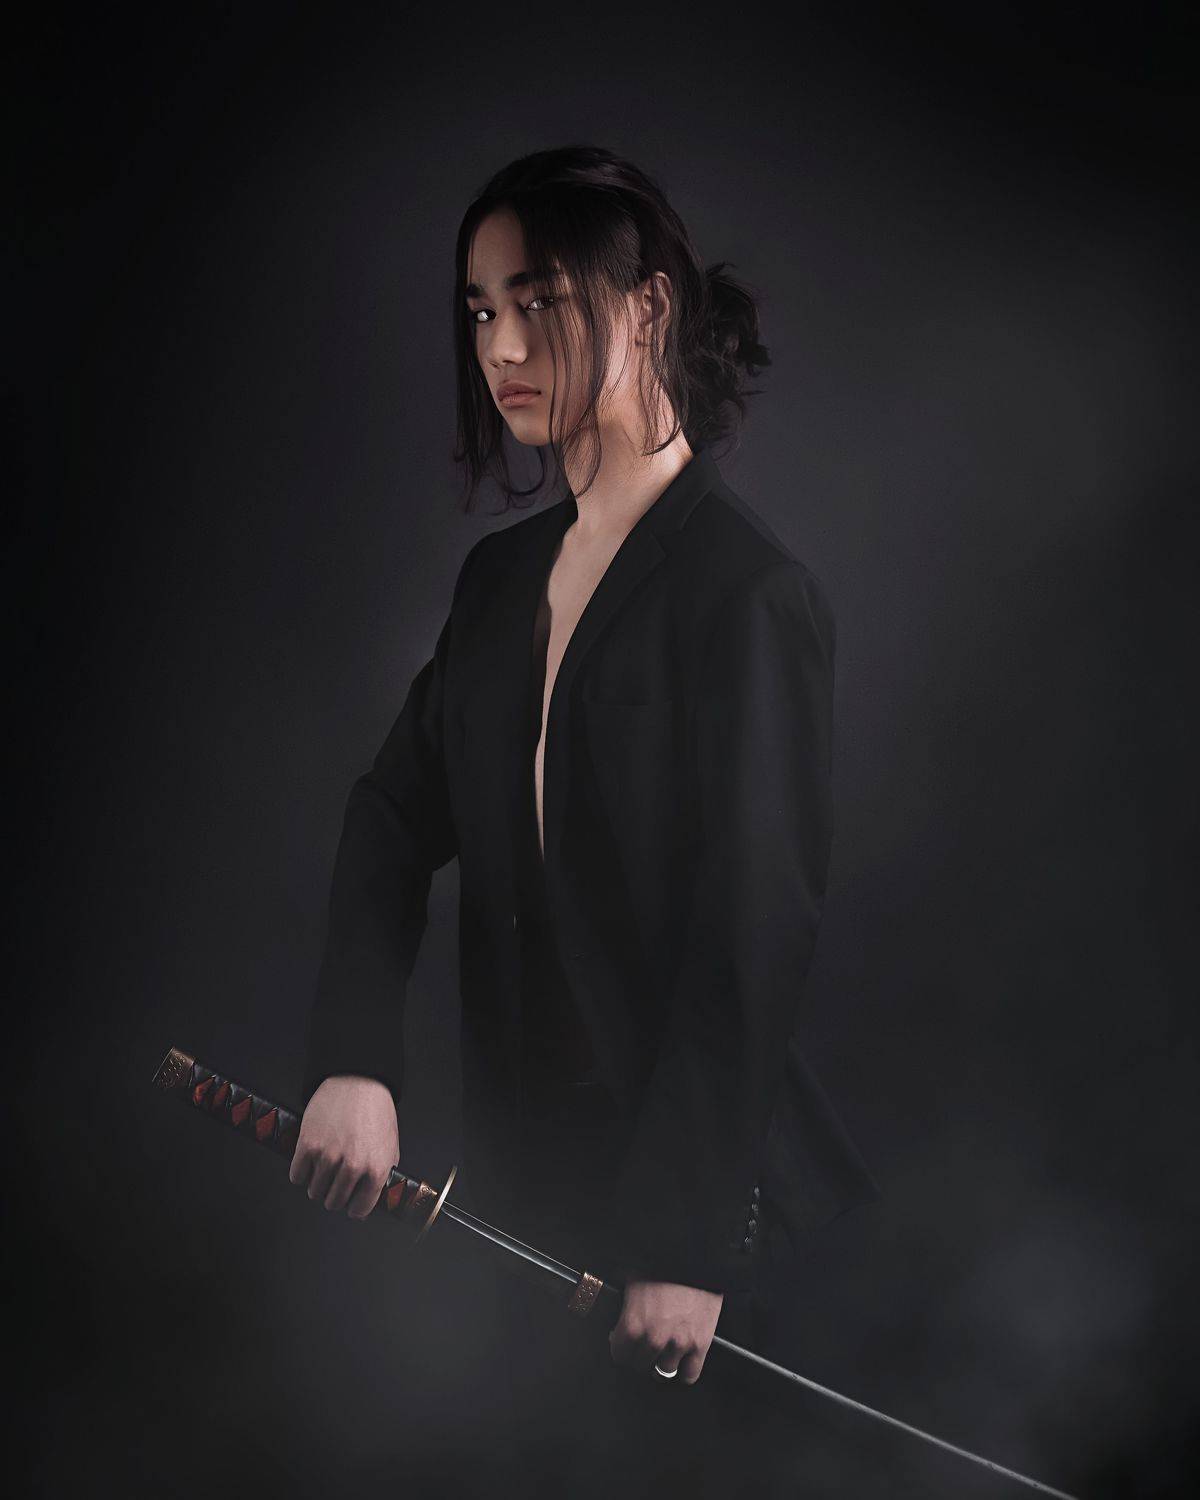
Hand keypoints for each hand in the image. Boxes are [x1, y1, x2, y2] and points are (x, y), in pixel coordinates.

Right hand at [288, 1074, 398, 1218]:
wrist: (357, 1080)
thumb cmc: (376, 1110)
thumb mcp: (390, 1145)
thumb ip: (383, 1174)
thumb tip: (372, 1199)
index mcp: (376, 1169)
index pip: (359, 1209)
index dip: (353, 1208)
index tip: (350, 1203)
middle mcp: (353, 1166)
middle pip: (333, 1202)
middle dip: (334, 1195)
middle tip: (335, 1182)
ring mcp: (328, 1157)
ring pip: (314, 1192)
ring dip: (317, 1185)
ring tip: (323, 1169)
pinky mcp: (307, 1145)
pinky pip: (296, 1176)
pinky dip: (300, 1173)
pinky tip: (308, 1162)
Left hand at [609, 1270, 724, 1385]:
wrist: (695, 1255)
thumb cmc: (662, 1261)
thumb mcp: (631, 1276)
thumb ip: (621, 1298)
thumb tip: (613, 1300)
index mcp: (632, 1324)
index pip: (619, 1355)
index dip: (620, 1346)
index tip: (623, 1340)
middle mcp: (653, 1339)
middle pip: (640, 1365)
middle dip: (639, 1354)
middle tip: (643, 1343)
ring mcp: (678, 1343)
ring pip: (663, 1372)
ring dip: (660, 1364)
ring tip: (662, 1353)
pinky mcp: (700, 1344)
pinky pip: (690, 1375)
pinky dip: (684, 1371)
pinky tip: (682, 1361)